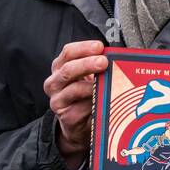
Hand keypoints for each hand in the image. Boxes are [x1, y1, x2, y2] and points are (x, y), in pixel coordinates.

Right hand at [43, 40, 108, 160]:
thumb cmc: (83, 95)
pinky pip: (81, 108)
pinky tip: (102, 99)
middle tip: (103, 62)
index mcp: (60, 67)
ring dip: (92, 85)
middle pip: (68, 69)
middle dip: (87, 64)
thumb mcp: (86, 77)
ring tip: (105, 81)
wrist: (75, 123)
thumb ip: (95, 66)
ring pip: (74, 89)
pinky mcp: (65, 116)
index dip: (84, 47)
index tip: (99, 46)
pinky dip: (93, 102)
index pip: (68, 52)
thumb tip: (115, 57)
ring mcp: (57, 100)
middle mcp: (54, 82)